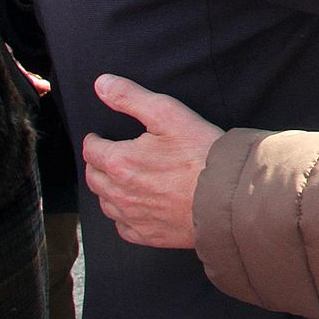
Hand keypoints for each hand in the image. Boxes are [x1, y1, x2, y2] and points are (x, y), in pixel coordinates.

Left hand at [82, 74, 221, 249]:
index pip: (91, 150)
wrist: (227, 195)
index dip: (94, 140)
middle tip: (107, 156)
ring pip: (106, 203)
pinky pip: (123, 227)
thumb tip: (101, 84)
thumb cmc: (200, 152)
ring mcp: (132, 217)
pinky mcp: (148, 235)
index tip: (99, 137)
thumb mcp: (168, 113)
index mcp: (118, 161)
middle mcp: (118, 193)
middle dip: (97, 164)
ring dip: (108, 190)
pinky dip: (124, 217)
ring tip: (119, 180)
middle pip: (93, 178)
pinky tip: (135, 208)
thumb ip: (131, 97)